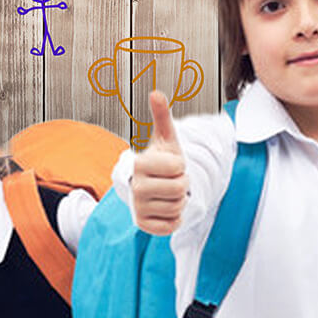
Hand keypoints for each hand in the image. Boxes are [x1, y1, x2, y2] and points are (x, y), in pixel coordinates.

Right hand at [131, 92, 186, 234]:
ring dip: (180, 200)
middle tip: (172, 180)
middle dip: (182, 184)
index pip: (178, 167)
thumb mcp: (167, 139)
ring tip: (168, 192)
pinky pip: (172, 225)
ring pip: (178, 207)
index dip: (181, 165)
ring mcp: (137, 207)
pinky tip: (166, 207)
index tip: (171, 165)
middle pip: (179, 189)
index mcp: (139, 164)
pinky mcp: (143, 225)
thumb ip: (162, 116)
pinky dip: (175, 218)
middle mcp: (135, 187)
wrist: (153, 185)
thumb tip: (156, 92)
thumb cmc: (163, 161)